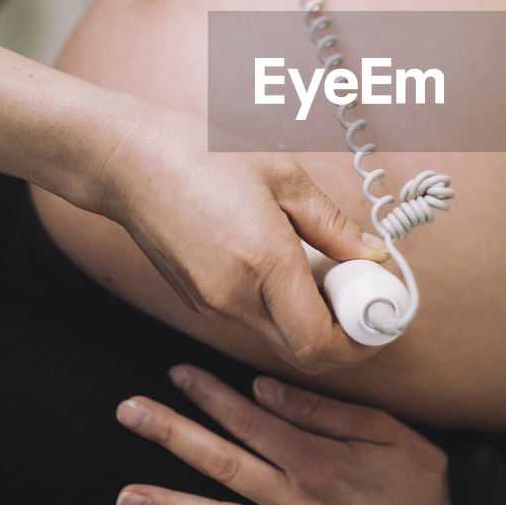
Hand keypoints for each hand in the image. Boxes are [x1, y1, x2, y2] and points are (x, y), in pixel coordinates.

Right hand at [98, 101, 388, 372]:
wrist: (126, 161)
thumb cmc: (202, 153)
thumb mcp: (283, 175)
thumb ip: (332, 223)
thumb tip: (371, 254)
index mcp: (264, 261)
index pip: (321, 343)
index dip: (360, 342)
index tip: (378, 313)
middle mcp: (236, 295)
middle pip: (303, 351)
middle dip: (341, 333)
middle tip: (356, 291)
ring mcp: (211, 304)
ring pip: (278, 336)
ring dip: (309, 316)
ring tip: (316, 265)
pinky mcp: (197, 301)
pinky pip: (251, 318)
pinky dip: (278, 304)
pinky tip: (278, 261)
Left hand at [115, 365, 453, 504]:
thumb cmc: (419, 476)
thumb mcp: (380, 429)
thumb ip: (317, 410)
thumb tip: (261, 389)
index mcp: (318, 462)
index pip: (249, 421)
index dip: (209, 394)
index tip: (177, 372)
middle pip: (222, 463)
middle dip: (170, 435)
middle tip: (129, 412)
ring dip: (168, 504)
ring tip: (124, 494)